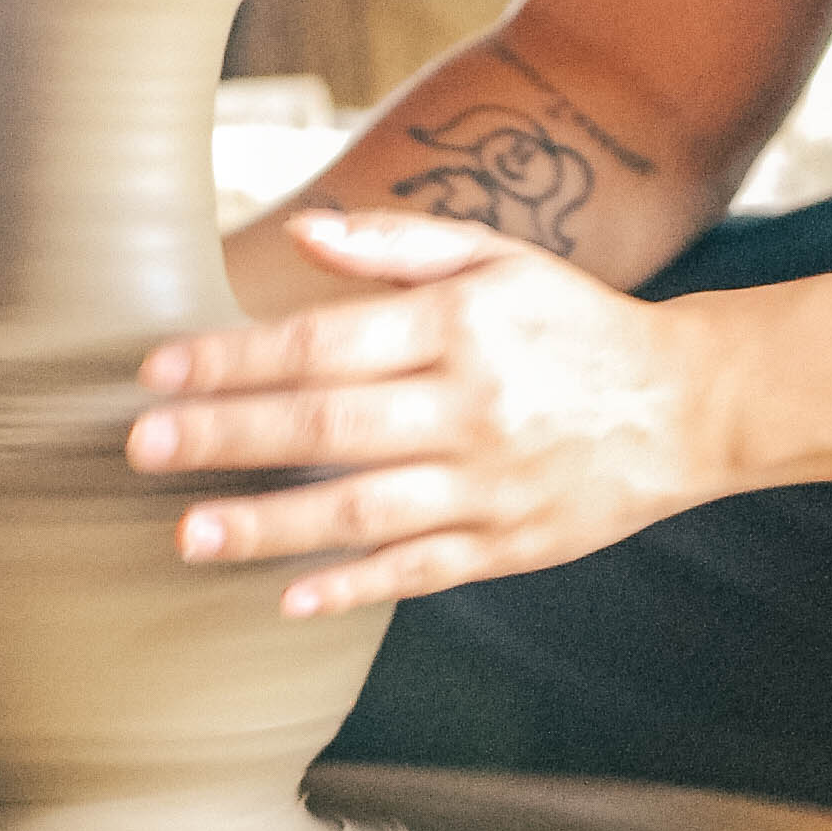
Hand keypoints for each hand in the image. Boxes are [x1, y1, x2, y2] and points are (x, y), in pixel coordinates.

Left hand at [126, 209, 720, 616]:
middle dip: (229, 438)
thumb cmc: (570, 321)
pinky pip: (418, 571)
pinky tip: (286, 597)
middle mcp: (472, 407)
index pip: (325, 343)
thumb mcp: (495, 257)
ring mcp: (491, 485)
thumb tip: (296, 233)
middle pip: (330, 427)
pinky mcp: (510, 546)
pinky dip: (352, 587)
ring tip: (188, 536)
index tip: (158, 371)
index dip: (235, 359)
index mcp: (459, 326)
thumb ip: (392, 245)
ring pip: (364, 512)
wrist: (688, 404)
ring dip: (269, 528)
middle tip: (143, 448)